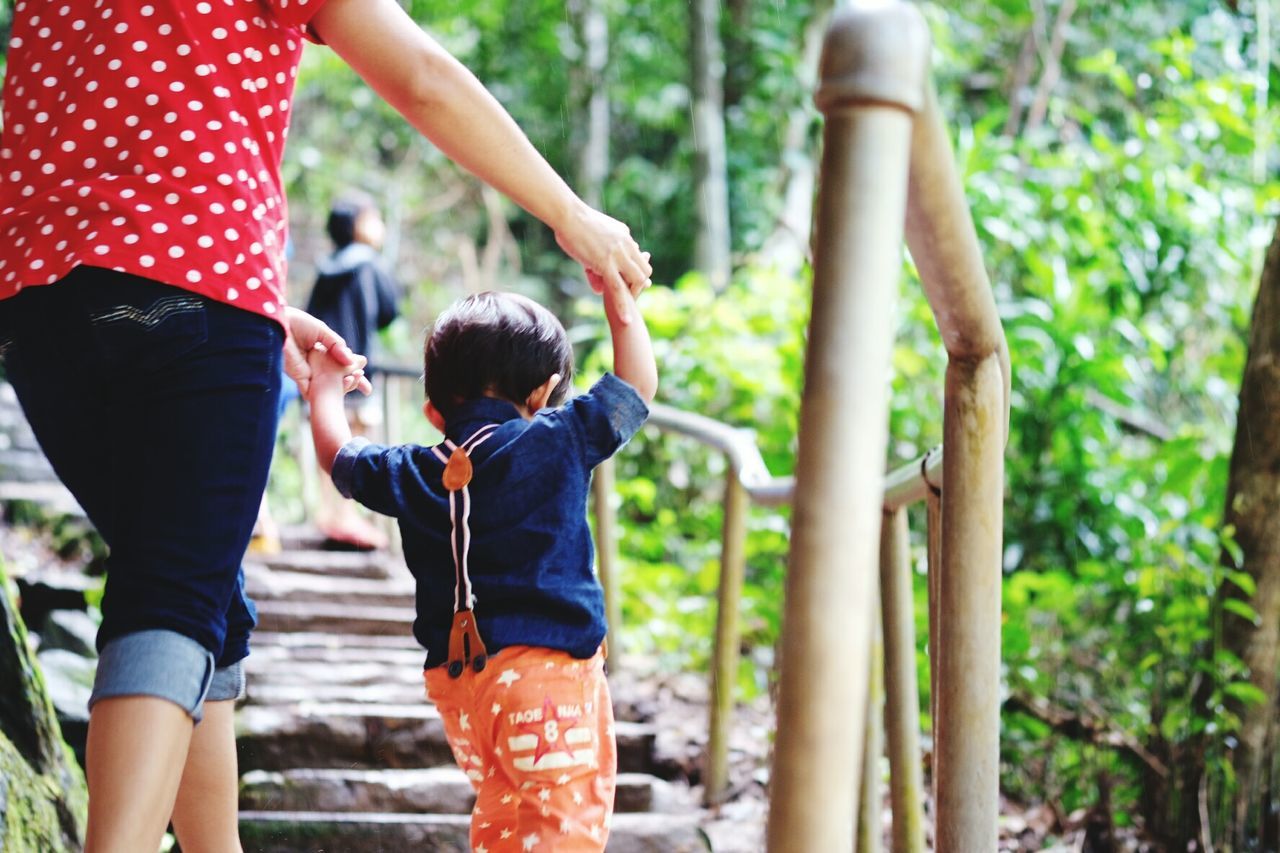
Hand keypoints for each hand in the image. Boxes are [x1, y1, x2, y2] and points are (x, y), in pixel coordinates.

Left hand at [283, 306, 372, 397]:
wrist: (278, 324)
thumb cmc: (297, 323)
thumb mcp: (322, 332)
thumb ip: (337, 345)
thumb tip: (351, 360)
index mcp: (323, 351)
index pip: (343, 364)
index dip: (355, 370)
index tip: (364, 372)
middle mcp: (317, 363)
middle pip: (338, 379)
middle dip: (354, 385)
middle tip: (368, 391)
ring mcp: (309, 372)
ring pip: (329, 387)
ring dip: (344, 388)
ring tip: (357, 382)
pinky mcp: (299, 377)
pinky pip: (314, 391)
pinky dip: (328, 393)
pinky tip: (342, 389)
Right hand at [554, 204, 652, 322]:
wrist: (567, 214)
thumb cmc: (572, 222)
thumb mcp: (592, 235)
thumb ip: (599, 252)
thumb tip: (600, 270)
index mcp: (624, 235)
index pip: (638, 257)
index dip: (634, 271)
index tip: (627, 282)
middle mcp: (626, 244)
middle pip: (643, 270)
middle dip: (637, 285)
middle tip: (627, 296)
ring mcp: (617, 254)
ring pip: (635, 280)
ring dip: (631, 295)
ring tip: (627, 314)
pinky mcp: (605, 264)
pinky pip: (618, 288)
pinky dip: (623, 306)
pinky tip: (625, 320)